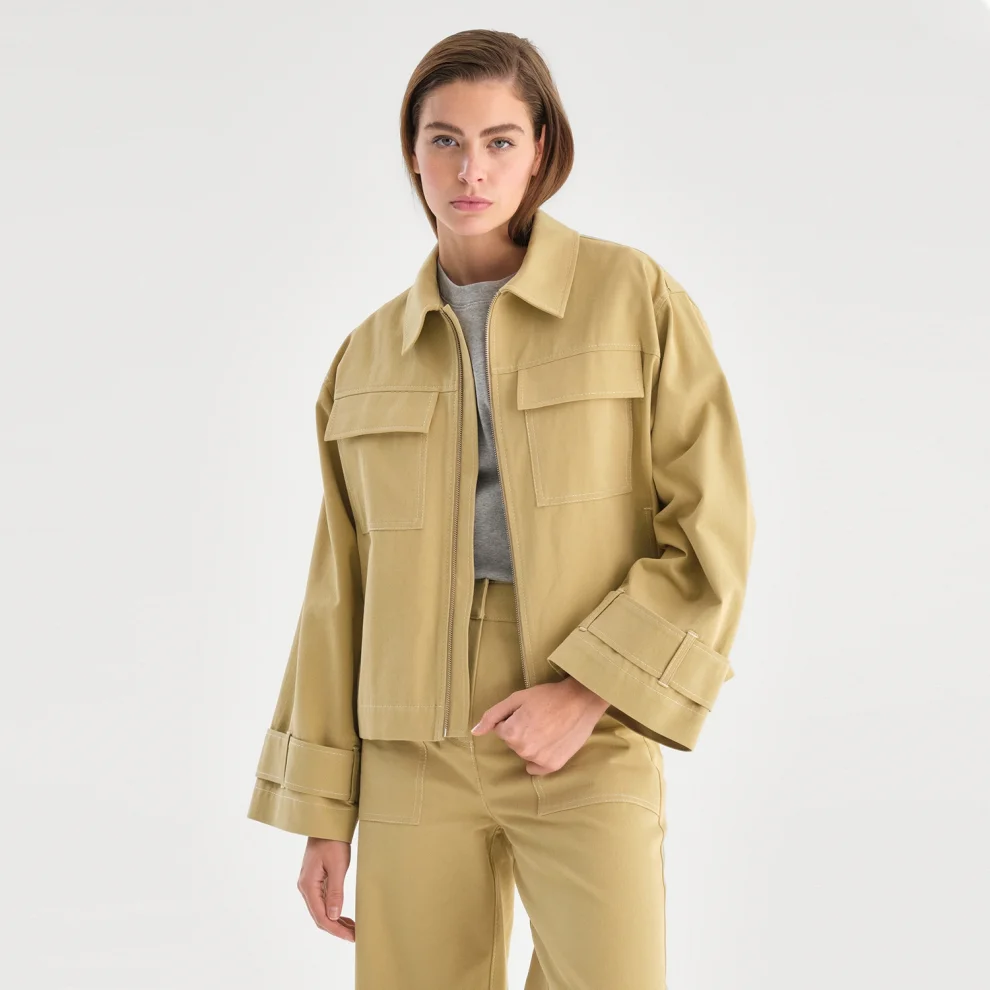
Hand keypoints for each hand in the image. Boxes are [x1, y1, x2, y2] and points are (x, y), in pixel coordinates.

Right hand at [297, 836, 355, 941]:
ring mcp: (309, 884)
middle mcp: (305, 887)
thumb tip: (334, 917)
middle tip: (355, 936)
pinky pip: (323, 901)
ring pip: (321, 910)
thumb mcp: (337, 866)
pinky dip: (334, 910)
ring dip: (336, 921)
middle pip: (319, 916)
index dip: (336, 929)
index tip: (351, 937)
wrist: (326, 823)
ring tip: (352, 929)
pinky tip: (344, 916)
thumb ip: (335, 892)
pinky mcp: (315, 880)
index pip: (321, 916)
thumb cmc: (333, 841)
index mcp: (308, 885)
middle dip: (337, 928)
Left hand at [470, 676, 609, 773]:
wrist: (581, 700)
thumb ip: (493, 715)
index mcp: (512, 733)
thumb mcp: (517, 698)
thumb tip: (475, 732)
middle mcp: (524, 750)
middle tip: (539, 718)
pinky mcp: (554, 766)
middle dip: (521, 731)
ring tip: (548, 727)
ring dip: (532, 743)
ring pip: (525, 753)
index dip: (514, 718)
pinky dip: (540, 758)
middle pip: (513, 742)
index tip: (528, 711)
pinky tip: (550, 743)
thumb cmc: (548, 696)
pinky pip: (536, 767)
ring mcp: (540, 760)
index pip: (502, 730)